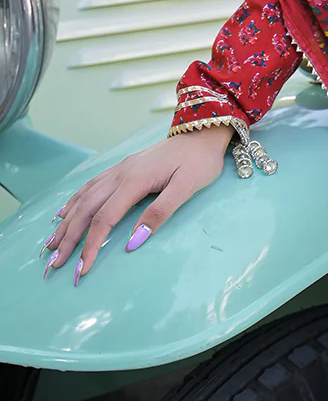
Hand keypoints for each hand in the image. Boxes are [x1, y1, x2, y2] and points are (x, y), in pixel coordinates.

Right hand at [41, 124, 234, 285]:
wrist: (203, 131)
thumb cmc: (199, 161)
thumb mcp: (187, 187)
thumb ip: (160, 213)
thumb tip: (133, 242)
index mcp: (134, 181)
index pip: (104, 219)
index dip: (91, 245)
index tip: (83, 269)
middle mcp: (120, 174)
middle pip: (86, 209)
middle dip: (69, 238)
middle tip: (55, 264)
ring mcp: (120, 169)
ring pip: (85, 197)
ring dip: (66, 222)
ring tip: (52, 243)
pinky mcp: (124, 167)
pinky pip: (91, 185)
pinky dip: (74, 201)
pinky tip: (65, 211)